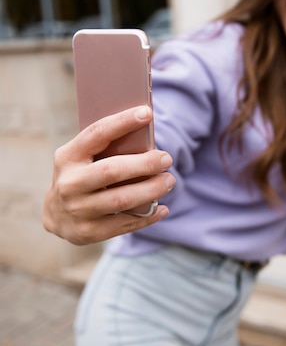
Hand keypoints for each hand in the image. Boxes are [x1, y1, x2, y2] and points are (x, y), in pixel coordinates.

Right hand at [42, 106, 175, 244]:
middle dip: (144, 164)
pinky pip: (125, 224)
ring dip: (152, 190)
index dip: (122, 122)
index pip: (97, 134)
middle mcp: (69, 183)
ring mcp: (77, 210)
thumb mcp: (82, 158)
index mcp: (68, 157)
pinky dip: (149, 216)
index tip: (147, 113)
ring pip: (122, 199)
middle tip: (167, 159)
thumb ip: (106, 148)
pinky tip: (162, 207)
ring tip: (169, 181)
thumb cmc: (81, 176)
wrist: (56, 215)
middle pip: (113, 170)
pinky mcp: (88, 232)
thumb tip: (146, 136)